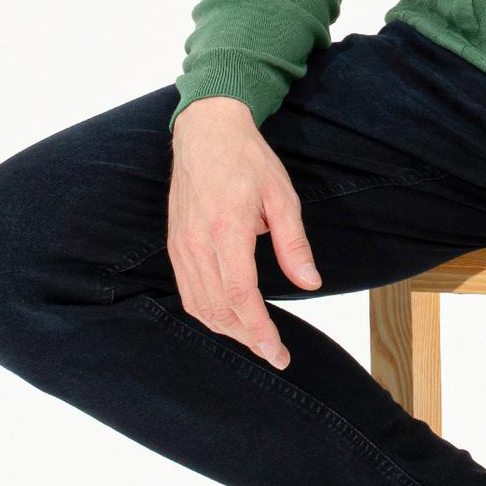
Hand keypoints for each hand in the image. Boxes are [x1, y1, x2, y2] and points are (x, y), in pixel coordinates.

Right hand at [168, 97, 321, 368]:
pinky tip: (229, 319)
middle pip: (219, 309)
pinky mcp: (175, 246)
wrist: (206, 132)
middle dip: (247, 338)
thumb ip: (294, 244)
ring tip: (256, 340)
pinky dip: (208, 313)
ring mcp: (182, 245)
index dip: (259, 330)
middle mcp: (198, 242)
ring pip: (200, 306)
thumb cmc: (247, 160)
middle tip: (274, 353)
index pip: (240, 295)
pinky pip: (188, 292)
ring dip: (228, 330)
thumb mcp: (282, 197)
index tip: (277, 352)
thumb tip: (310, 283)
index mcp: (227, 229)